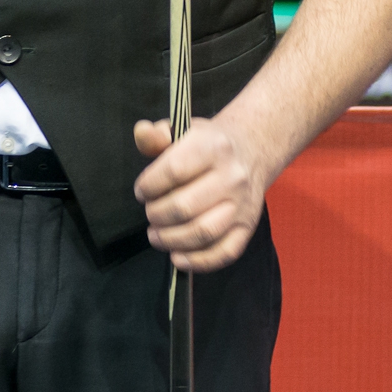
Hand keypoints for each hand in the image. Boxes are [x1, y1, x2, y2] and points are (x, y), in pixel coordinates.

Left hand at [133, 114, 267, 271]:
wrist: (251, 150)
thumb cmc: (208, 143)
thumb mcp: (183, 130)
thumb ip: (157, 135)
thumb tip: (141, 132)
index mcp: (212, 147)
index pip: (174, 170)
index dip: (150, 185)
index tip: (141, 191)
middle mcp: (231, 177)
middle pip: (185, 206)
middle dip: (157, 215)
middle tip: (150, 214)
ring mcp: (242, 204)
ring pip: (204, 232)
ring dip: (172, 239)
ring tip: (156, 236)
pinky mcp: (248, 226)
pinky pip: (225, 252)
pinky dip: (199, 261)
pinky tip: (178, 257)